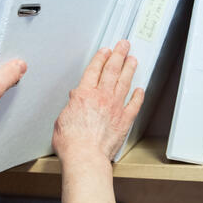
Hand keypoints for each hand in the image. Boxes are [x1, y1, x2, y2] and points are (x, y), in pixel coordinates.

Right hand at [52, 40, 143, 165]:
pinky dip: (138, 96)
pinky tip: (140, 90)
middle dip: (118, 55)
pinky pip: (134, 104)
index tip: (105, 51)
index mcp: (84, 95)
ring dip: (129, 69)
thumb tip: (75, 100)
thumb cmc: (71, 142)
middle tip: (124, 46)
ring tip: (133, 60)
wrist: (85, 156)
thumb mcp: (62, 118)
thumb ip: (71, 106)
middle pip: (112, 71)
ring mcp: (115, 107)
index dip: (100, 58)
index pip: (94, 70)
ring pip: (124, 83)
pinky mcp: (124, 120)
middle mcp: (101, 97)